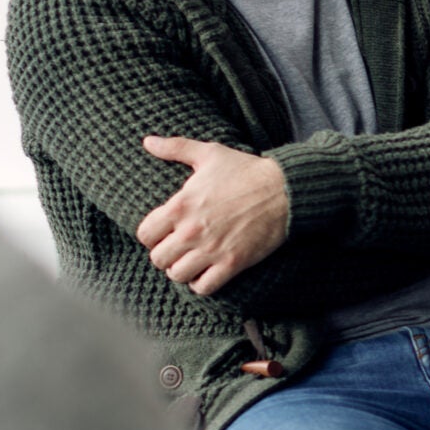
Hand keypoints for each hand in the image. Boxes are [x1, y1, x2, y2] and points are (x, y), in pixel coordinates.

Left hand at [136, 136, 289, 297]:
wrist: (284, 190)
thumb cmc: (246, 171)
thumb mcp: (209, 153)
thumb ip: (175, 148)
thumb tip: (147, 141)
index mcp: (181, 206)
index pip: (145, 235)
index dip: (151, 236)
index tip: (164, 233)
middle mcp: (191, 231)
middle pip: (158, 259)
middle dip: (166, 255)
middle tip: (178, 250)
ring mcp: (211, 249)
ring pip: (177, 275)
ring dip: (182, 271)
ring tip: (191, 263)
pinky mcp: (232, 264)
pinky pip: (203, 287)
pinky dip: (201, 284)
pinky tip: (206, 273)